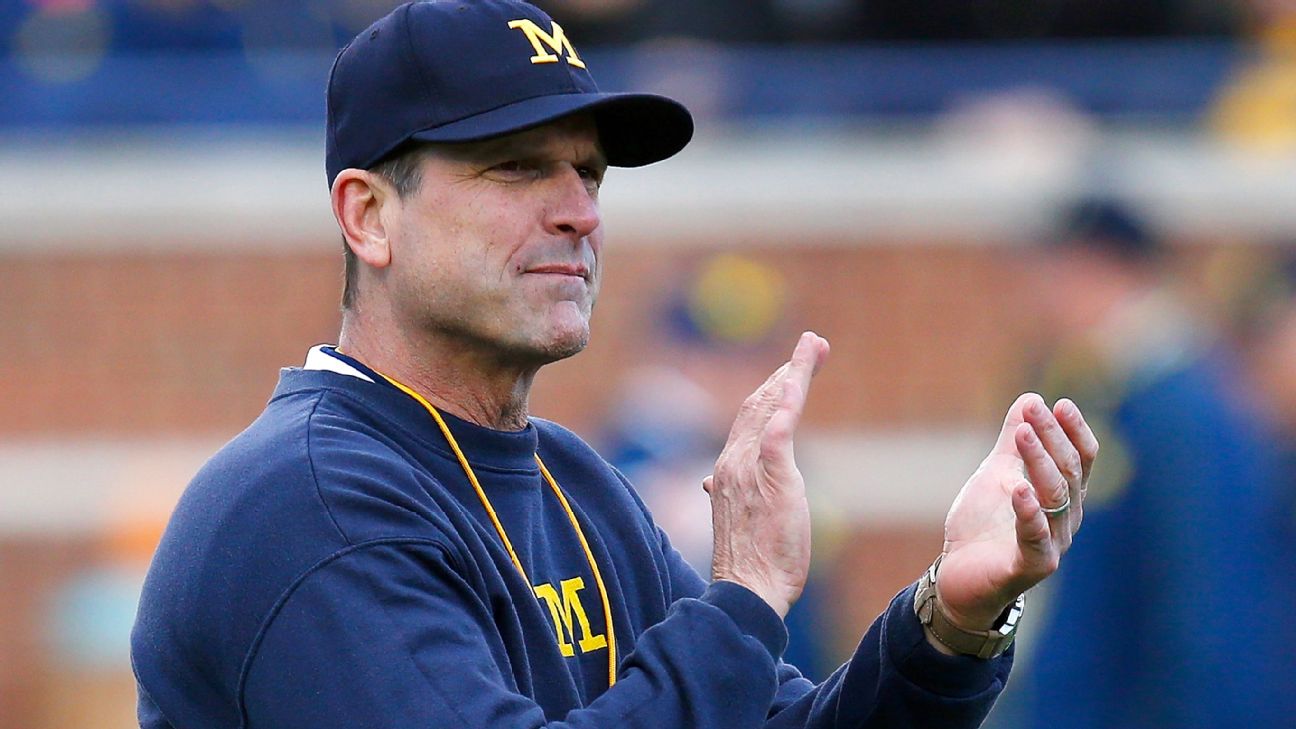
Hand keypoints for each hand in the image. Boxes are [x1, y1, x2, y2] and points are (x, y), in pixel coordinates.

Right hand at [705, 332, 829, 617]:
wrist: (748, 589)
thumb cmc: (750, 559)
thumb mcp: (739, 515)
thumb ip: (730, 490)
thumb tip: (707, 482)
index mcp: (729, 467)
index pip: (752, 415)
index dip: (773, 387)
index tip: (793, 367)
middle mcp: (734, 461)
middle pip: (761, 402)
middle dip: (788, 369)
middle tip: (812, 344)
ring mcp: (749, 469)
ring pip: (771, 409)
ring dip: (794, 375)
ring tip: (812, 349)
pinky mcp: (770, 481)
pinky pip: (776, 438)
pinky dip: (784, 409)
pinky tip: (796, 386)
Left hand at [934, 393, 1097, 634]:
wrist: (958, 576)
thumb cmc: (984, 526)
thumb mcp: (997, 474)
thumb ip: (1012, 442)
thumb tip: (1030, 397)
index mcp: (1063, 497)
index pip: (1081, 459)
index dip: (1073, 431)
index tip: (1060, 403)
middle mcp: (1065, 519)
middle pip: (1068, 472)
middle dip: (1051, 436)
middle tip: (1033, 409)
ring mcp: (1051, 544)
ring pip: (1055, 498)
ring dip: (1039, 462)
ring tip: (1022, 434)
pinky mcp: (1029, 567)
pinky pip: (1036, 539)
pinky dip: (1029, 512)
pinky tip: (1019, 489)